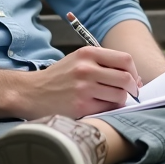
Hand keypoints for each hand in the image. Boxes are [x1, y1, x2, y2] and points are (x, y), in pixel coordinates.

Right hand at [21, 46, 141, 118]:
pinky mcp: (80, 107)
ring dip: (120, 101)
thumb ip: (103, 64)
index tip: (133, 79)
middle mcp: (86, 69)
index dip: (133, 71)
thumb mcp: (77, 60)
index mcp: (87, 53)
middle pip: (126, 79)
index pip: (125, 59)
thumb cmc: (57, 78)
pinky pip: (107, 109)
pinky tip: (100, 108)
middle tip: (129, 94)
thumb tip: (134, 78)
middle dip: (132, 89)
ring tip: (110, 101)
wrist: (29, 93)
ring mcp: (83, 88)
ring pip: (119, 96)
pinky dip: (109, 110)